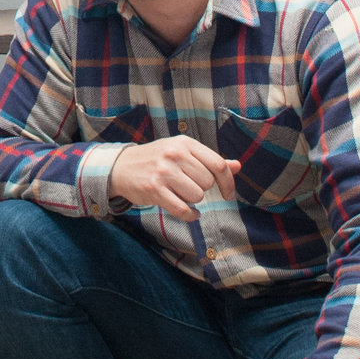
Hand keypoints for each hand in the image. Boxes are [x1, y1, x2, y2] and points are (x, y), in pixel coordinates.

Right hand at [107, 136, 236, 222]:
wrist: (122, 167)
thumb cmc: (157, 160)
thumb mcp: (182, 153)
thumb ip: (210, 160)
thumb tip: (238, 166)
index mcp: (184, 143)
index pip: (218, 164)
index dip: (228, 182)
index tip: (228, 194)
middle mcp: (174, 154)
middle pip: (208, 182)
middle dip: (202, 189)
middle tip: (188, 186)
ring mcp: (163, 172)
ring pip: (197, 196)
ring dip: (192, 200)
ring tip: (180, 193)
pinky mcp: (154, 189)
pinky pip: (183, 209)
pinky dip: (190, 215)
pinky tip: (189, 212)